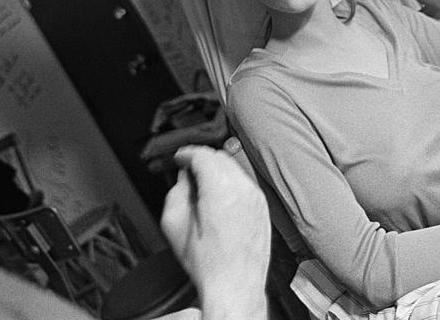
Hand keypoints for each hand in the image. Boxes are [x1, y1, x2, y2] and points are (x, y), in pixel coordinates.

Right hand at [161, 145, 269, 316]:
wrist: (236, 287)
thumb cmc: (209, 264)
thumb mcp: (176, 226)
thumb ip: (177, 193)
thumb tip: (184, 180)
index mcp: (221, 189)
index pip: (203, 154)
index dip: (187, 153)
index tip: (180, 158)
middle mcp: (243, 189)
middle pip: (220, 156)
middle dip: (202, 159)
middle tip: (187, 170)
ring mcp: (257, 198)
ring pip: (235, 168)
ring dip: (217, 170)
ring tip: (201, 186)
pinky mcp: (263, 208)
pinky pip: (245, 184)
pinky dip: (230, 183)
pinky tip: (218, 198)